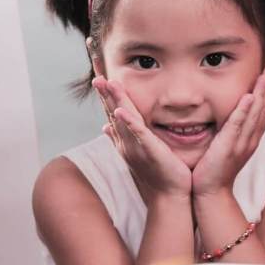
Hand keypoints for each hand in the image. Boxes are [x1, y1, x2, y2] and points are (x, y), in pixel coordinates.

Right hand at [93, 76, 191, 200]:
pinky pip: (137, 133)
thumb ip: (122, 137)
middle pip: (111, 109)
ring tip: (105, 82)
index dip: (104, 92)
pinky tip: (120, 110)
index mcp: (124, 138)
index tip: (98, 73)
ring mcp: (135, 145)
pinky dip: (128, 122)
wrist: (168, 194)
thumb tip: (104, 127)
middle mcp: (125, 140)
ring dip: (112, 99)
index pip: (111, 109)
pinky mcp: (148, 150)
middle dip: (103, 90)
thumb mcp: (139, 150)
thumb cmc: (158, 173)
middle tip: (95, 70)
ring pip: (121, 118)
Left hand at [192, 66, 264, 195]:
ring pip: (256, 114)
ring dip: (263, 93)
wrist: (210, 193)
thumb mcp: (227, 147)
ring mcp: (241, 144)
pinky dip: (244, 111)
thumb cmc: (215, 171)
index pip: (264, 112)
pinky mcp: (228, 148)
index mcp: (250, 139)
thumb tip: (231, 118)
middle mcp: (250, 140)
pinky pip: (237, 126)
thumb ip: (231, 132)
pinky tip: (249, 97)